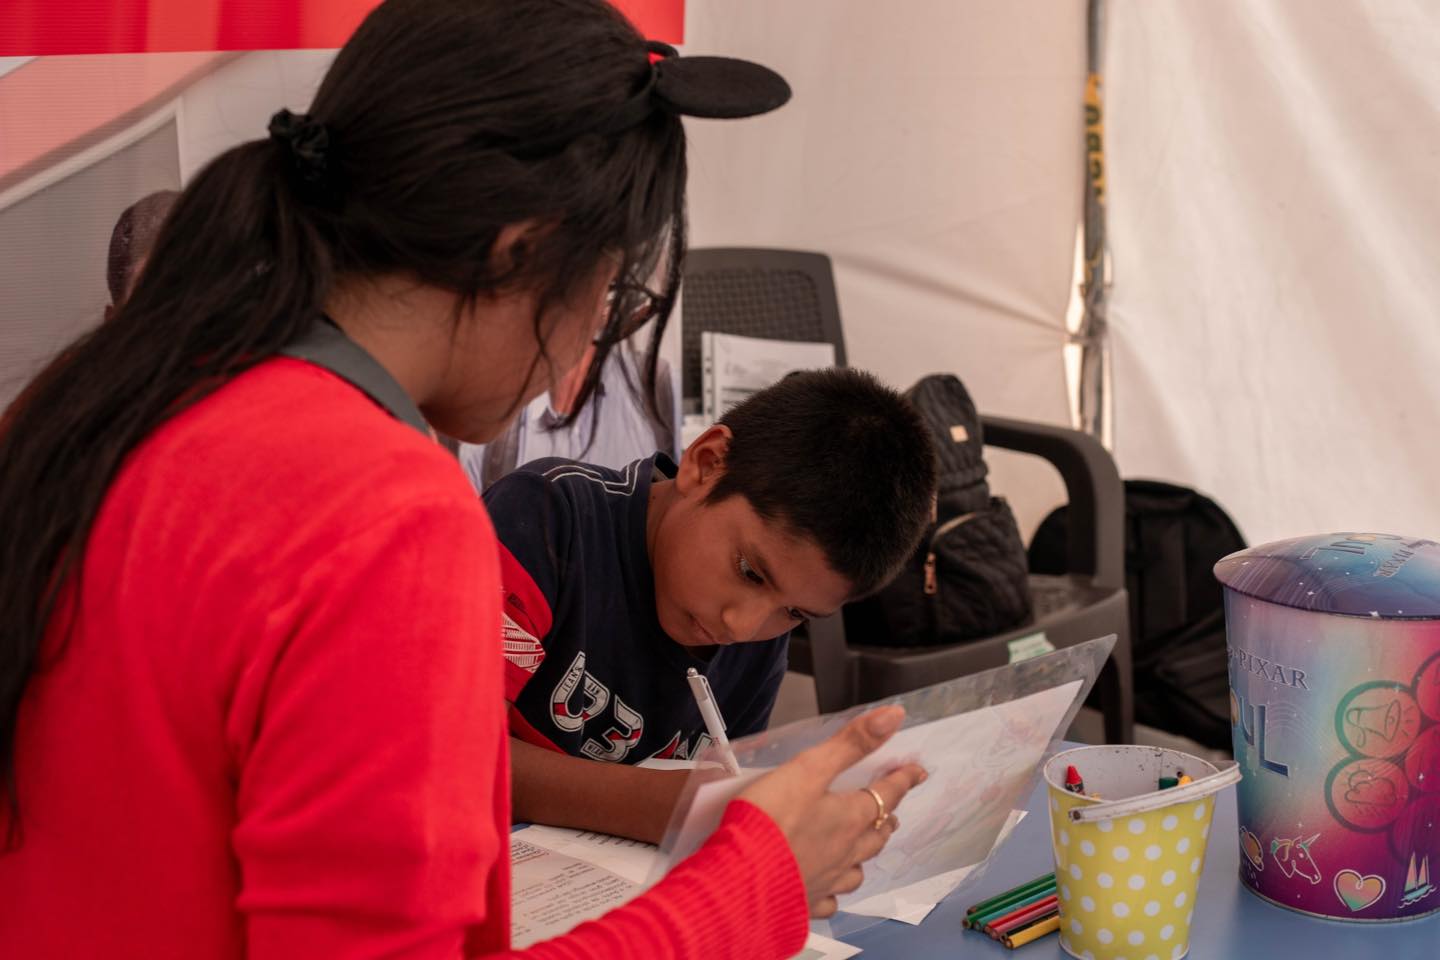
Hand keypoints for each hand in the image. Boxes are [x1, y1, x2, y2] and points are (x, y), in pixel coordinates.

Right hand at [737, 706, 925, 916]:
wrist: (740, 878)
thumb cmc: (771, 820)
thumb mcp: (809, 769)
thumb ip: (850, 743)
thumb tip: (894, 717)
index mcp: (850, 818)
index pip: (887, 795)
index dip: (903, 780)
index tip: (917, 773)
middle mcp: (846, 852)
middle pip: (877, 835)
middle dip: (886, 819)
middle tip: (891, 811)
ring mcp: (827, 880)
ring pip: (858, 870)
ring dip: (864, 856)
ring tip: (862, 849)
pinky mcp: (805, 902)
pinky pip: (830, 900)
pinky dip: (833, 891)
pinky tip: (827, 888)